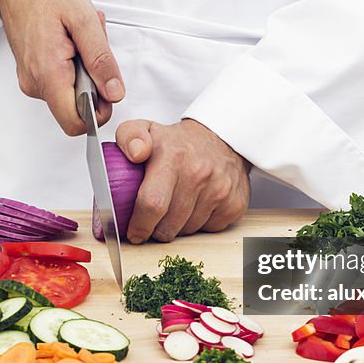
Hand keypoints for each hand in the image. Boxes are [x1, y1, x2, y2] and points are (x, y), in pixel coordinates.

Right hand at [0, 0, 123, 134]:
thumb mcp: (84, 19)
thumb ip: (101, 59)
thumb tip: (115, 92)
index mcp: (49, 74)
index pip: (75, 123)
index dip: (97, 113)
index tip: (106, 86)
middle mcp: (35, 84)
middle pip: (76, 108)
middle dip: (94, 82)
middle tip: (92, 47)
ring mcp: (31, 80)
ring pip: (70, 93)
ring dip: (84, 69)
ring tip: (79, 36)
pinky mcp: (32, 73)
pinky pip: (61, 81)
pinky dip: (73, 64)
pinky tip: (71, 39)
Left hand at [116, 119, 251, 242]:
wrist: (223, 139)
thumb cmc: (179, 142)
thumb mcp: (146, 130)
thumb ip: (129, 136)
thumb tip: (136, 154)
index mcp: (173, 157)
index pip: (153, 203)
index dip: (140, 225)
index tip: (134, 232)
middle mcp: (199, 174)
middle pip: (169, 226)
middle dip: (155, 230)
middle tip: (152, 219)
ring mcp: (220, 191)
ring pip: (187, 231)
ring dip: (176, 227)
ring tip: (174, 207)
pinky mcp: (234, 205)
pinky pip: (208, 230)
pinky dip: (198, 225)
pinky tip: (195, 207)